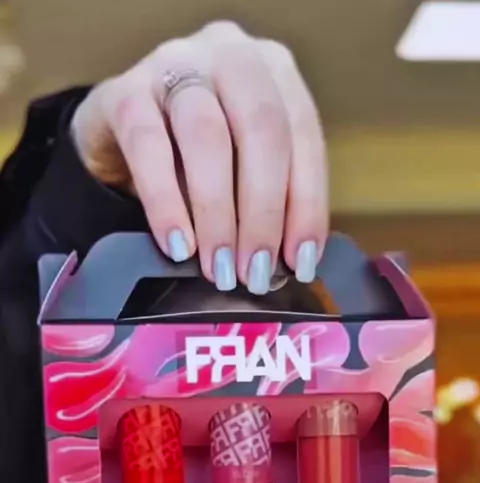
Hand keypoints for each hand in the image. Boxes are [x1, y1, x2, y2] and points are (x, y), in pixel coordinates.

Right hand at [72, 21, 327, 294]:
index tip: (300, 261)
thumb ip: (269, 198)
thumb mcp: (242, 168)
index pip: (303, 136)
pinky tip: (178, 244)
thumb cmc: (192, 157)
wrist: (115, 134)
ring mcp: (174, 64)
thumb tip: (287, 262)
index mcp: (272, 71)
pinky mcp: (123, 91)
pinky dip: (166, 203)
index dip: (306, 203)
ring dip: (218, 213)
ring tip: (218, 266)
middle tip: (255, 271)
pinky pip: (148, 147)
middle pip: (261, 129)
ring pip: (207, 136)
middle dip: (263, 212)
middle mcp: (230, 55)